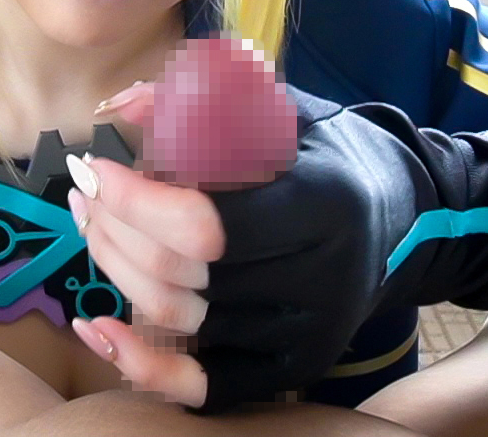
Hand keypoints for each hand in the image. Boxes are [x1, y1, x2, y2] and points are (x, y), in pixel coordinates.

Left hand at [74, 82, 405, 414]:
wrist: (402, 222)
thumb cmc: (329, 157)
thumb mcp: (285, 110)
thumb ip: (206, 102)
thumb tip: (120, 107)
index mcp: (321, 207)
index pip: (206, 223)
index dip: (135, 200)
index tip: (97, 167)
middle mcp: (320, 280)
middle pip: (181, 271)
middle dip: (113, 227)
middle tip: (86, 191)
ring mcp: (307, 333)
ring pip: (178, 317)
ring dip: (113, 270)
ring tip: (91, 225)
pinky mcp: (293, 368)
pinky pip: (204, 385)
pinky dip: (141, 362)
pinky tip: (97, 328)